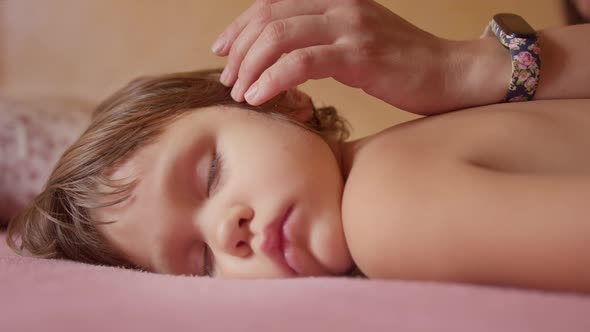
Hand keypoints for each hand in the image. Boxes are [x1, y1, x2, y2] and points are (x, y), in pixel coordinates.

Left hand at [212, 0, 453, 113]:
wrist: (450, 72)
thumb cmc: (402, 65)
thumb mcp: (357, 41)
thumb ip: (322, 40)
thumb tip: (283, 59)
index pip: (272, 3)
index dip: (240, 26)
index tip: (222, 51)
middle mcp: (339, 3)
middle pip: (268, 17)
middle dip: (239, 50)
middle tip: (227, 79)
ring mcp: (349, 26)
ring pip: (278, 37)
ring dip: (249, 66)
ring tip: (240, 92)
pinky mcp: (358, 55)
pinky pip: (300, 63)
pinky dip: (271, 79)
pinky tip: (258, 97)